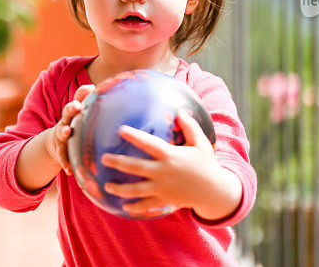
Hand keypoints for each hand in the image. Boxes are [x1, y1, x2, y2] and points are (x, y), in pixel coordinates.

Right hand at [45, 84, 93, 175]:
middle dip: (71, 109)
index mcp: (71, 115)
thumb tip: (94, 88)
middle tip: (77, 106)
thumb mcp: (77, 115)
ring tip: (68, 133)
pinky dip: (65, 163)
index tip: (87, 92)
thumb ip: (85, 101)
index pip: (74, 103)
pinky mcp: (60, 153)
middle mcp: (65, 123)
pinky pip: (62, 158)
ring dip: (64, 132)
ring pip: (62, 134)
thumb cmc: (74, 125)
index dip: (79, 97)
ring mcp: (61, 138)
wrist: (55, 143)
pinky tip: (70, 170)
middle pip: (67, 113)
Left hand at [100, 109, 240, 219]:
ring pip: (136, 189)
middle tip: (103, 159)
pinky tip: (124, 206)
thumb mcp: (201, 143)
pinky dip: (135, 206)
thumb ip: (190, 127)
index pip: (149, 144)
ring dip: (120, 188)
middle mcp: (164, 172)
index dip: (134, 136)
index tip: (120, 130)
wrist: (215, 192)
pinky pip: (146, 204)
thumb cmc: (207, 165)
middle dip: (118, 163)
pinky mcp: (165, 200)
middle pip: (136, 167)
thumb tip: (181, 111)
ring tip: (107, 185)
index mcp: (171, 156)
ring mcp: (163, 188)